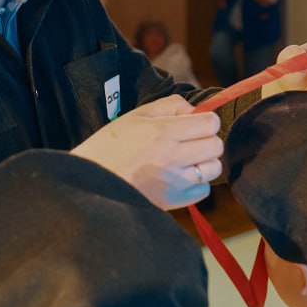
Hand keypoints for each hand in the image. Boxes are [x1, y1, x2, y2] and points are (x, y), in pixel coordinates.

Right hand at [72, 95, 222, 209]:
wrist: (90, 182)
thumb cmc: (110, 146)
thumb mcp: (135, 116)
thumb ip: (169, 106)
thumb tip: (194, 110)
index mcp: (163, 132)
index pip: (210, 123)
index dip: (206, 120)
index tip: (197, 123)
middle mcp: (172, 157)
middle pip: (216, 145)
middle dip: (208, 140)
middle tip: (192, 141)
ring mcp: (174, 181)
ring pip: (214, 168)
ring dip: (205, 162)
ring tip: (187, 161)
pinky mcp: (172, 201)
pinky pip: (204, 191)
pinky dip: (197, 184)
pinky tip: (181, 177)